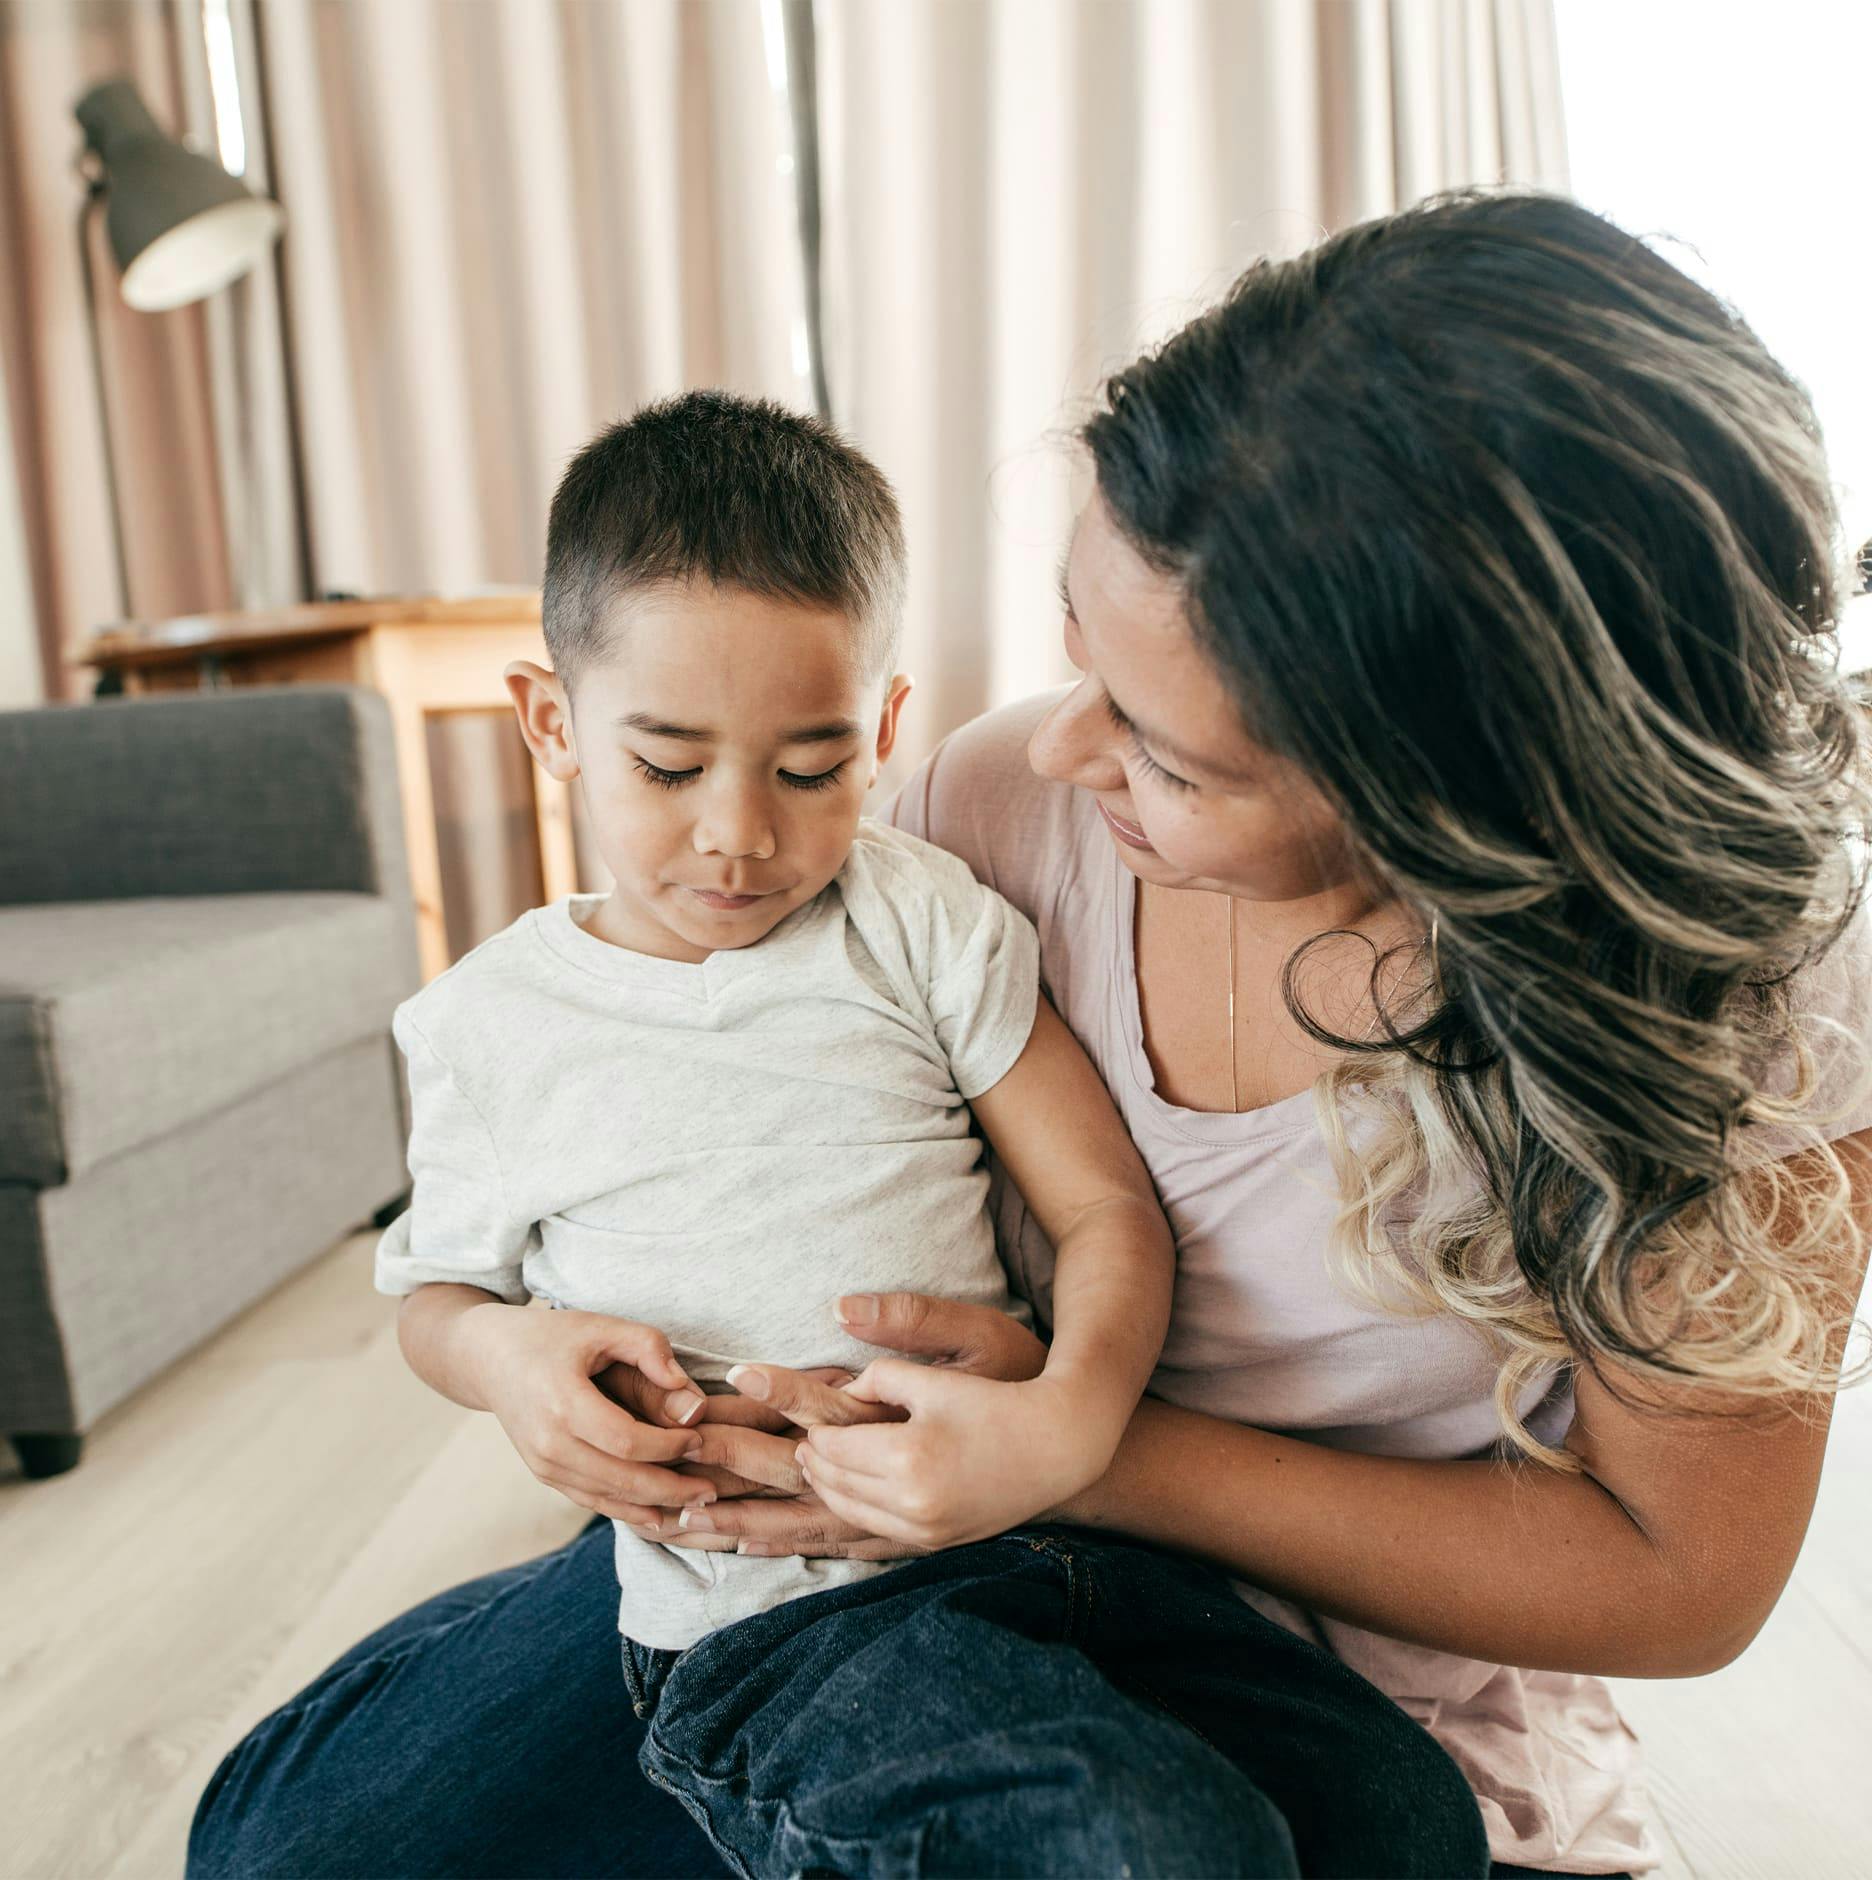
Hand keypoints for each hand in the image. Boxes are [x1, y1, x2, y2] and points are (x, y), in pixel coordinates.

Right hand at [453, 1303, 716, 1525]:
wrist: (489, 1357)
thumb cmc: (553, 1337)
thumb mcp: (601, 1327)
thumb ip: (649, 1350)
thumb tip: (691, 1399)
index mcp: (562, 1404)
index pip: (627, 1441)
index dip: (669, 1446)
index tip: (702, 1438)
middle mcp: (549, 1444)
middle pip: (621, 1479)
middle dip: (671, 1488)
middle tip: (713, 1487)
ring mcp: (543, 1465)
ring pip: (608, 1498)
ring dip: (655, 1505)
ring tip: (698, 1503)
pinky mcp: (545, 1475)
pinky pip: (591, 1500)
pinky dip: (627, 1510)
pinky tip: (660, 1515)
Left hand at [665, 1294, 1051, 1556]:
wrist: (1072, 1444)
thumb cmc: (1020, 1380)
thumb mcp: (969, 1340)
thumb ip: (901, 1333)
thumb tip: (842, 1316)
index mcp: (914, 1450)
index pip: (826, 1432)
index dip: (776, 1405)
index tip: (725, 1384)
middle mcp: (910, 1501)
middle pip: (812, 1481)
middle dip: (745, 1464)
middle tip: (684, 1448)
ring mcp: (917, 1530)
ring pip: (822, 1519)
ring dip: (757, 1516)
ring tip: (688, 1516)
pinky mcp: (923, 1542)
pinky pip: (847, 1547)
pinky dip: (797, 1542)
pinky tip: (755, 1548)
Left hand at [800, 1366, 1113, 1548]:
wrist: (1058, 1445)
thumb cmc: (999, 1398)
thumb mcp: (936, 1377)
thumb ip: (878, 1377)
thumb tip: (838, 1392)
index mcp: (908, 1456)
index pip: (833, 1447)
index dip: (813, 1430)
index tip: (806, 1415)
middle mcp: (914, 1502)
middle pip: (834, 1482)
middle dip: (811, 1461)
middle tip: (800, 1440)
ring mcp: (927, 1530)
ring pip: (849, 1513)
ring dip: (827, 1488)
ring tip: (815, 1463)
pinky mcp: (938, 1543)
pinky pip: (876, 1531)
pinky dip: (853, 1511)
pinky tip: (846, 1493)